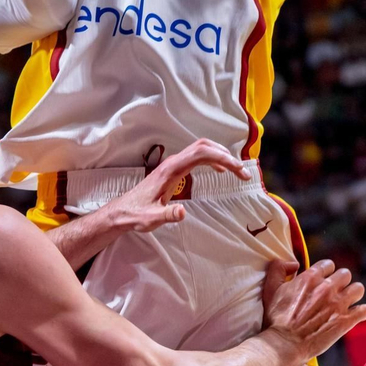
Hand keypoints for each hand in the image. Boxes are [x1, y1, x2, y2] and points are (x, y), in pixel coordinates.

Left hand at [108, 139, 247, 232]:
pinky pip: (197, 157)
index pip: (202, 154)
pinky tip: (220, 169)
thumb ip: (167, 215)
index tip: (239, 171)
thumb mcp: (151, 219)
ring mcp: (174, 164)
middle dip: (226, 156)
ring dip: (220, 156)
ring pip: (201, 149)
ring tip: (237, 171)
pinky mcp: (174, 170)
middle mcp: (173, 162)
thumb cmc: (136, 214)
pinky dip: (212, 159)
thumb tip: (183, 212)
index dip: (223, 159)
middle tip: (243, 172)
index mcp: (171, 170)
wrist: (122, 211)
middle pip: (204, 147)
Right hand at [263, 259, 365, 361]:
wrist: (284, 344)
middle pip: (345, 274)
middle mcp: (327, 288)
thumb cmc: (276, 319)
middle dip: (341, 281)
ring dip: (354, 293)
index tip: (324, 280)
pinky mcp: (345, 321)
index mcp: (310, 278)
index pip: (328, 265)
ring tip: (349, 301)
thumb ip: (278, 268)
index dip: (326, 272)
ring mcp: (338, 304)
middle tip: (336, 291)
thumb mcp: (271, 289)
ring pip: (358, 288)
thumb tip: (293, 263)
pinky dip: (362, 311)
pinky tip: (356, 314)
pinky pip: (364, 310)